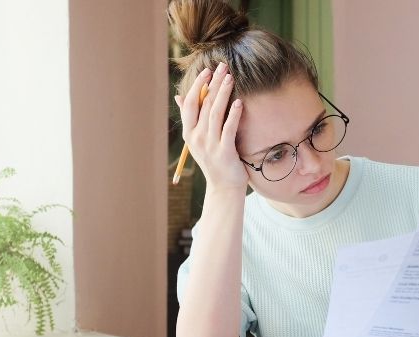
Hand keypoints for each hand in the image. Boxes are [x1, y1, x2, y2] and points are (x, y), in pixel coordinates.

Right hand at [174, 62, 248, 193]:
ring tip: (231, 78)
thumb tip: (179, 97)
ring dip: (223, 94)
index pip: (190, 103)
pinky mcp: (224, 152)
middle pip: (204, 105)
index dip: (198, 85)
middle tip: (223, 67)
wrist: (224, 186)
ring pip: (215, 114)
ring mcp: (210, 145)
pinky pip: (228, 129)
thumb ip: (190, 117)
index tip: (208, 70)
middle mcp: (196, 137)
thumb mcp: (198, 139)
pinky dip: (234, 114)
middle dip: (213, 84)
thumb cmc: (214, 159)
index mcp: (189, 132)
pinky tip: (239, 102)